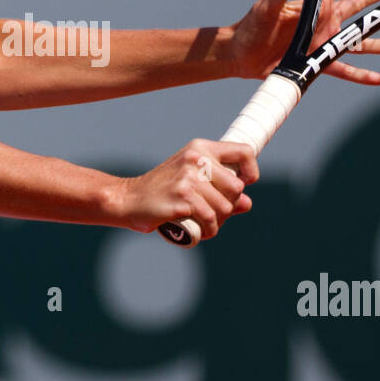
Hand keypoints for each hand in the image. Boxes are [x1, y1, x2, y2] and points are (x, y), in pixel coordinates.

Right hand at [113, 139, 257, 239]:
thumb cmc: (162, 191)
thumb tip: (247, 203)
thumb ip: (220, 190)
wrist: (128, 199)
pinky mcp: (182, 197)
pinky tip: (203, 231)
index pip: (243, 151)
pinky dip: (210, 230)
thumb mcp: (191, 181)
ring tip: (205, 223)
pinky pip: (211, 219)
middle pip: (236, 187)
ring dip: (219, 222)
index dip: (250, 171)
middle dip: (229, 205)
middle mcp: (196, 159)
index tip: (244, 184)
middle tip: (213, 213)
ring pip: (225, 207)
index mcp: (200, 149)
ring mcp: (188, 178)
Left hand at [226, 0, 379, 85]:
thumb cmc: (251, 26)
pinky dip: (362, 75)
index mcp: (314, 4)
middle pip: (359, 6)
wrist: (241, 55)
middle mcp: (324, 21)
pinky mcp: (318, 63)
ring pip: (360, 41)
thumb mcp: (267, 6)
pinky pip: (345, 69)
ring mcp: (324, 42)